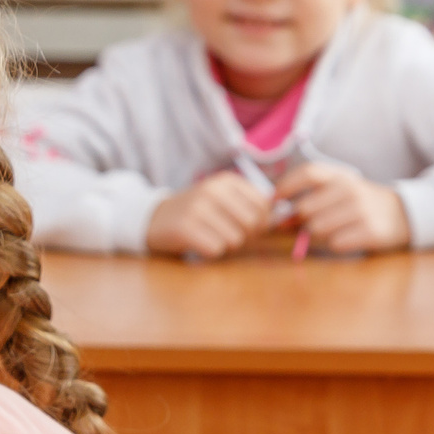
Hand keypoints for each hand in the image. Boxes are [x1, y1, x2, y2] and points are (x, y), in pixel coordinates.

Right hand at [146, 171, 271, 258]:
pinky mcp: (185, 228)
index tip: (244, 225)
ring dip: (225, 245)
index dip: (260, 222)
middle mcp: (212, 190)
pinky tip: (198, 243)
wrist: (154, 218)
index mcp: (226, 181)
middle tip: (226, 234)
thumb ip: (250, 206)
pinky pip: (216, 249)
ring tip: (209, 236)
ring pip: (235, 239)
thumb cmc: (196, 213)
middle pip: (252, 224)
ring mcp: (198, 208)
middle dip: (245, 236)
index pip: (263, 205)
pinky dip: (210, 252)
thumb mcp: (222, 199)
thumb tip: (280, 219)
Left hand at [275, 163, 409, 254]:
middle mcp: (351, 190)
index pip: (308, 173)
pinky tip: (347, 239)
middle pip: (305, 209)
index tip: (273, 201)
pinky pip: (335, 244)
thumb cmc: (363, 204)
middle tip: (308, 226)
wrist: (404, 214)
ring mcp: (361, 211)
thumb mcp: (342, 189)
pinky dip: (336, 245)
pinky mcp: (370, 232)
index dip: (285, 186)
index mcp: (342, 175)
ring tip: (333, 231)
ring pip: (317, 229)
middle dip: (301, 221)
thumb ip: (313, 196)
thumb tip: (280, 217)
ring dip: (317, 236)